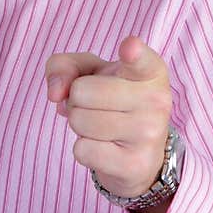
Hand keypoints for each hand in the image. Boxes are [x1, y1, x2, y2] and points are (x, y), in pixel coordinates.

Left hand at [44, 35, 172, 197]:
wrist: (138, 155)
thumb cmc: (111, 102)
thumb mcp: (89, 73)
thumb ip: (64, 66)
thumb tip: (55, 93)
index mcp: (150, 71)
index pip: (140, 59)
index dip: (132, 53)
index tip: (129, 47)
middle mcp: (156, 100)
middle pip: (82, 92)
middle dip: (76, 100)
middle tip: (96, 107)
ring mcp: (149, 133)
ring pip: (80, 121)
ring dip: (79, 125)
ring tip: (100, 126)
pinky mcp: (135, 164)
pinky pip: (82, 150)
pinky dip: (84, 150)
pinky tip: (104, 148)